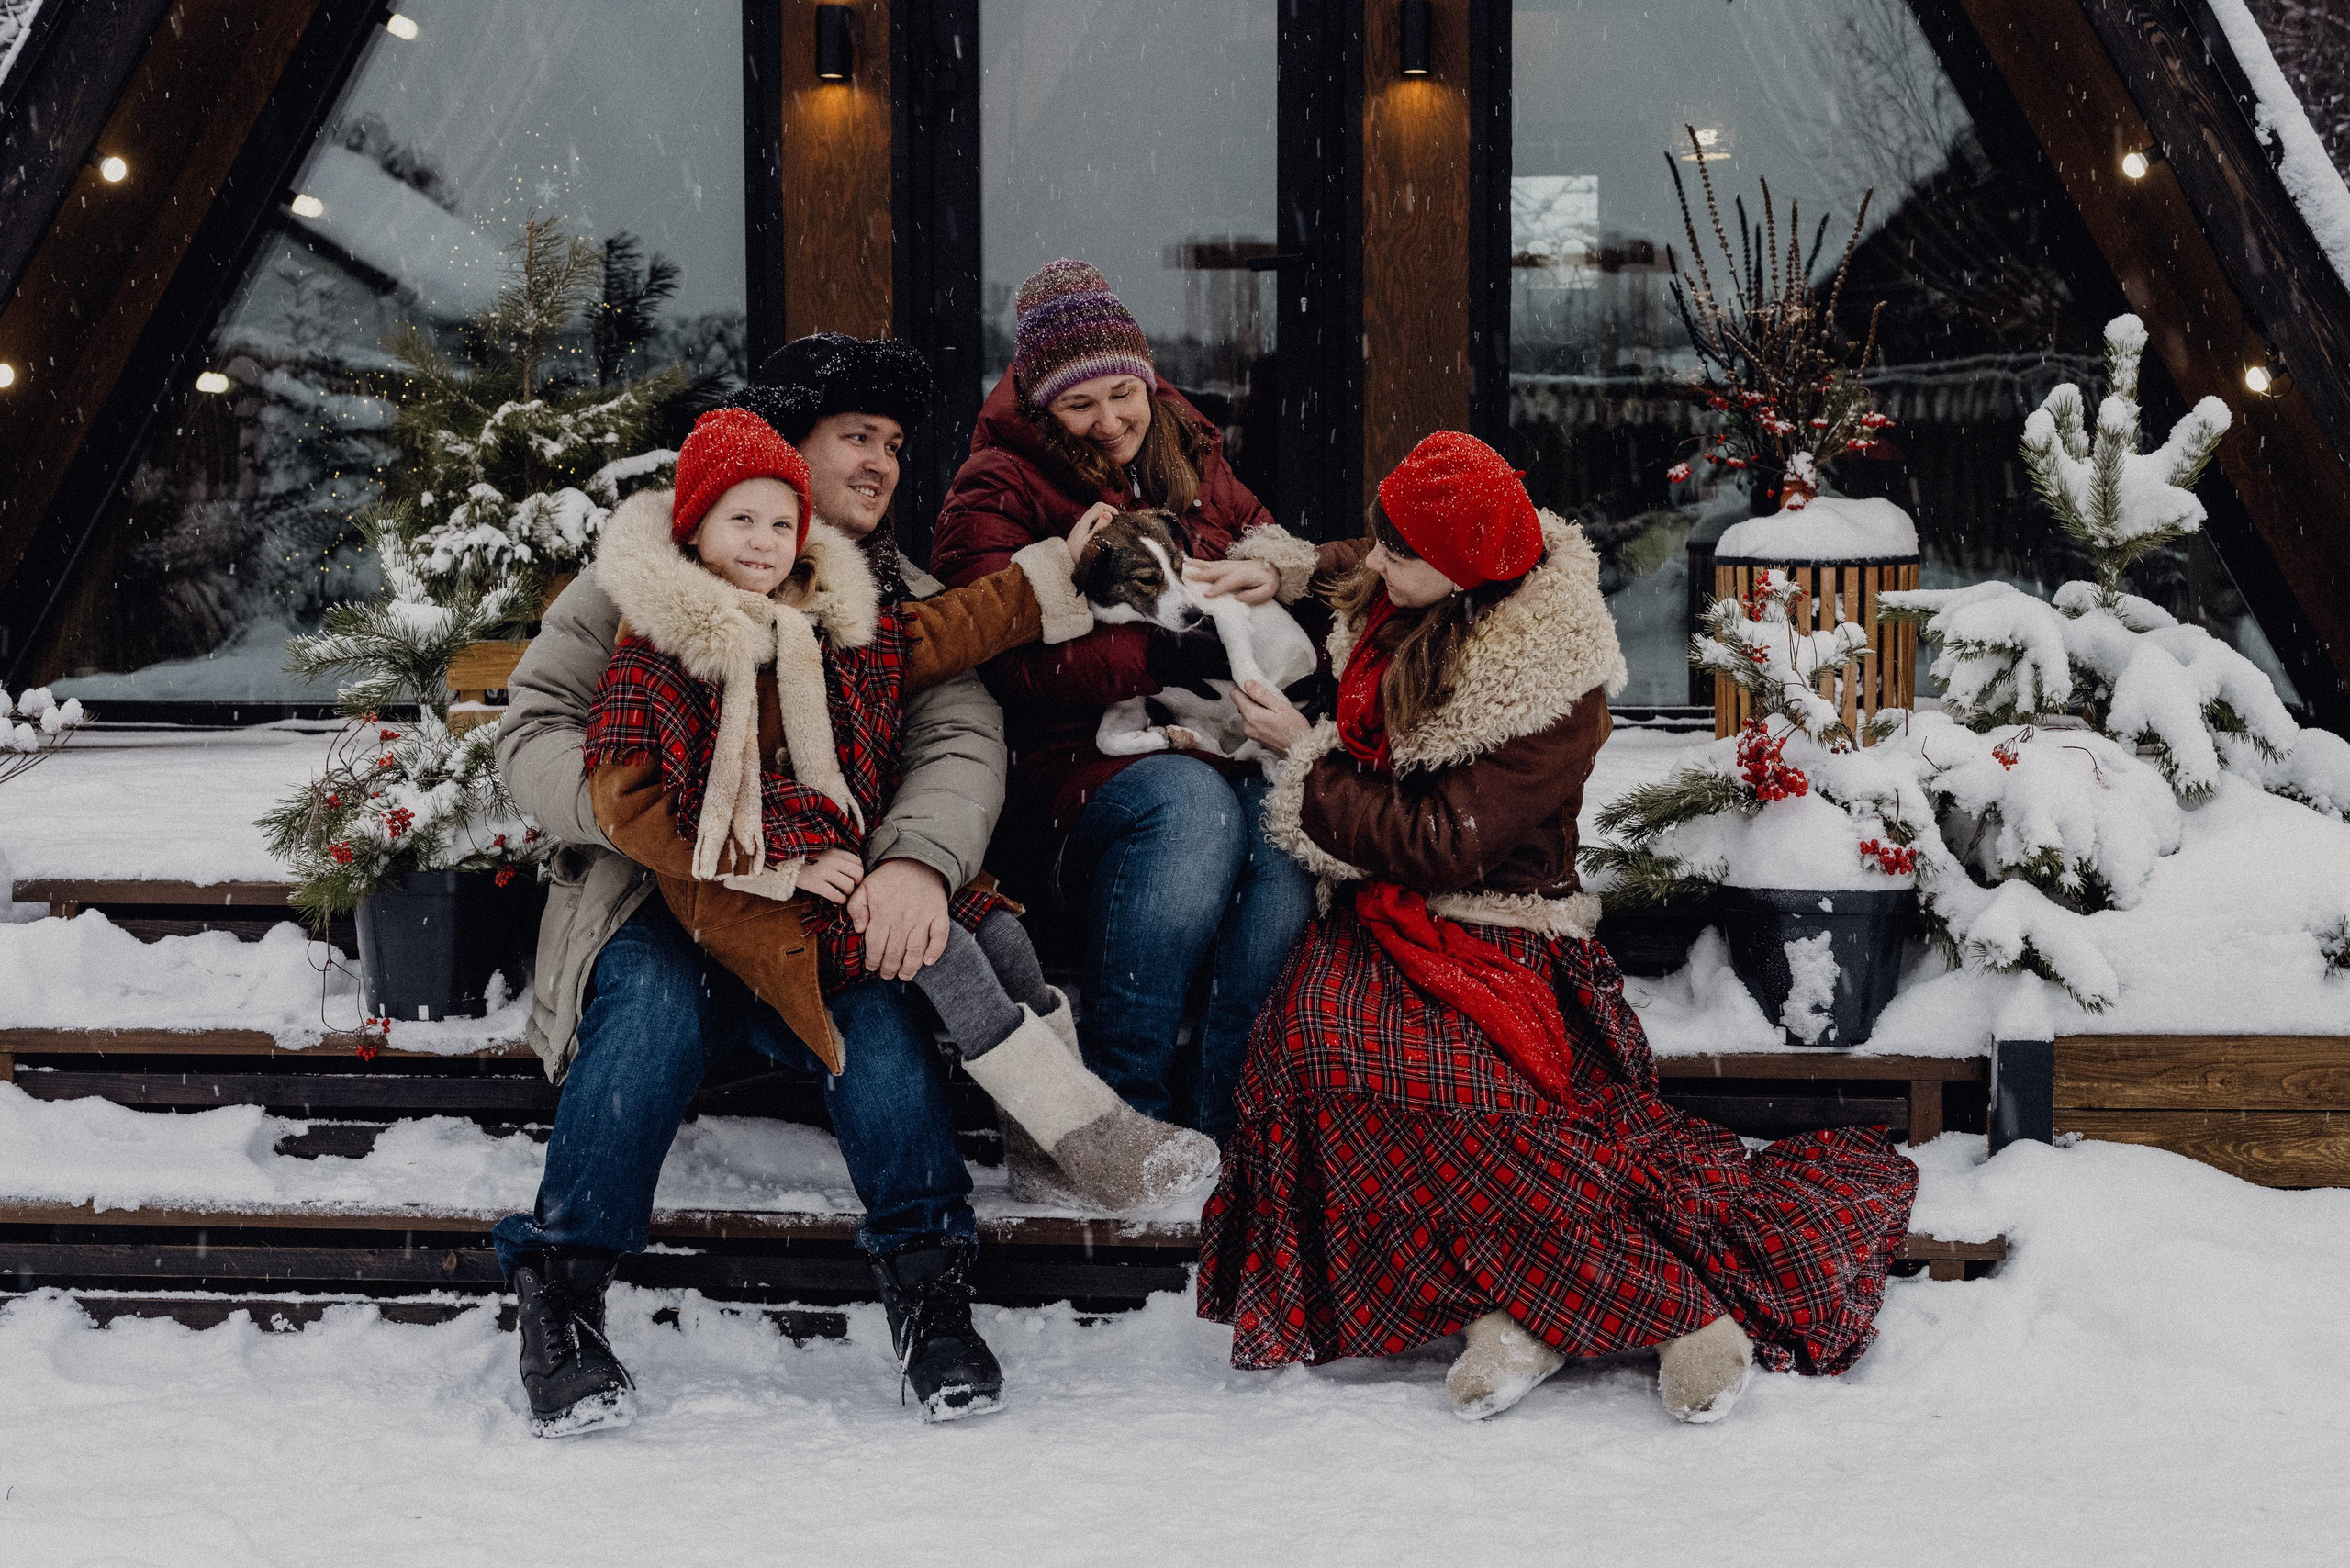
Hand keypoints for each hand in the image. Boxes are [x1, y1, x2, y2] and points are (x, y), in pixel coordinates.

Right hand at [799, 847, 865, 903]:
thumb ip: (839, 856)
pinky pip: (836, 895)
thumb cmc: (808, 858)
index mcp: (836, 852)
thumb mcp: (825, 851)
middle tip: (850, 887)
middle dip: (857, 883)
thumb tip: (853, 867)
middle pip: (857, 874)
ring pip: (849, 885)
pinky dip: (840, 900)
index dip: (859, 872)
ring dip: (848, 892)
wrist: (787, 862)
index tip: (853, 877)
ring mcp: (825, 872)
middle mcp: (833, 861)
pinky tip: (838, 899)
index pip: (858, 862)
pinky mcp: (816, 884)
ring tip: (843, 893)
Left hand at [844, 857, 951, 979]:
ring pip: (915, 950)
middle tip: (886, 975)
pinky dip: (935, 951)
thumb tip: (859, 929)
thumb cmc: (889, 878)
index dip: (872, 960)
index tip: (871, 967)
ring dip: (909, 967)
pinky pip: (940, 937)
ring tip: (904, 976)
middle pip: (894, 953)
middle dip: (888, 969)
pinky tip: (928, 962)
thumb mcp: (864, 887)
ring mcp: (923, 918)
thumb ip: (856, 907)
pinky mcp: (939, 916)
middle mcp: (902, 919)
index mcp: (882, 913)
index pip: (875, 945)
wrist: (917, 861)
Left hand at [1068, 502, 1117, 563]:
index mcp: (1085, 522)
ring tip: (1111, 528)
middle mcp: (1082, 521)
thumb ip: (1099, 528)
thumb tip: (1108, 515)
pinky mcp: (1081, 531)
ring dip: (1105, 518)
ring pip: (1095, 514)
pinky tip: (1103, 532)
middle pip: (1098, 508)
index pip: (1100, 506)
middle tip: (1116, 523)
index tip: (1117, 519)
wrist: (1064, 561)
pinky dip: (1100, 523)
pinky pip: (1092, 521)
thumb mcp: (1090, 541)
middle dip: (1109, 512)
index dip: (1110, 510)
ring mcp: (1081, 525)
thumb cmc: (1077, 554)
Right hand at [1185, 556, 1279, 605]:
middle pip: (1216, 571)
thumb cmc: (1268, 580)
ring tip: (1182, 566)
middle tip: (1186, 576)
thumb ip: (1254, 595)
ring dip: (1196, 566)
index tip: (1206, 594)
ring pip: (1211, 565)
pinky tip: (1188, 562)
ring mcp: (1228, 564)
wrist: (1272, 565)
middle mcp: (1234, 567)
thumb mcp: (1268, 590)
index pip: (1229, 582)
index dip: (1218, 588)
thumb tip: (1238, 599)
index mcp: (1244, 574)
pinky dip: (1198, 563)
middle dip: (1201, 574)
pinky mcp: (1224, 564)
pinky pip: (1210, 564)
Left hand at [1231, 680, 1311, 754]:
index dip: (1244, 688)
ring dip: (1257, 708)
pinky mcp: (1255, 738)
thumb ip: (1261, 694)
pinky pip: (1252, 722)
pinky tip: (1272, 719)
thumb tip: (1247, 683)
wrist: (1301, 749)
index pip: (1235, 695)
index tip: (1257, 687)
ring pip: (1247, 713)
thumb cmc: (1294, 728)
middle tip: (1270, 700)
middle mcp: (1247, 725)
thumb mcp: (1280, 706)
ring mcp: (1250, 733)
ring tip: (1274, 711)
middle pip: (1241, 704)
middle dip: (1253, 698)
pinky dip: (1259, 717)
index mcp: (1251, 715)